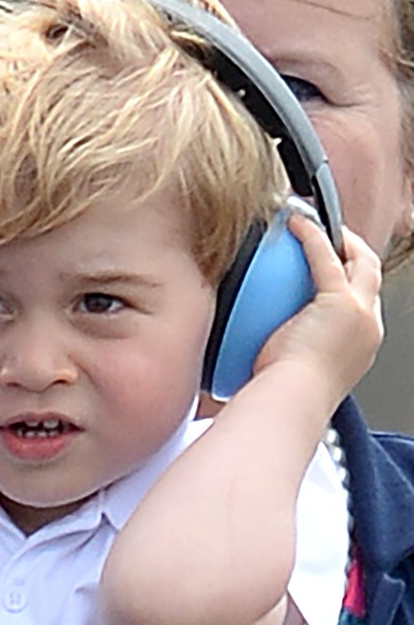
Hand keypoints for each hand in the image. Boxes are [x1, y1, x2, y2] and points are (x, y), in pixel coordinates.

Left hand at [253, 213, 382, 410]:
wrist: (291, 400)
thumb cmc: (283, 394)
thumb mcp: (290, 367)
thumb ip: (285, 350)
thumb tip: (254, 346)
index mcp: (359, 346)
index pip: (361, 303)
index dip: (349, 279)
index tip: (328, 266)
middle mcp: (368, 329)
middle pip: (370, 277)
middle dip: (355, 253)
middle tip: (329, 236)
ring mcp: (360, 315)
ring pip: (361, 263)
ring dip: (341, 239)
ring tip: (316, 224)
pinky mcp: (342, 303)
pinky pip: (327, 257)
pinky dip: (312, 236)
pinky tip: (295, 223)